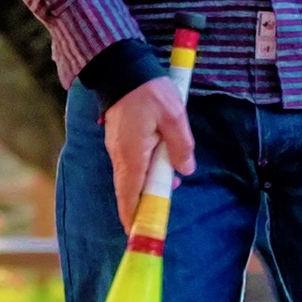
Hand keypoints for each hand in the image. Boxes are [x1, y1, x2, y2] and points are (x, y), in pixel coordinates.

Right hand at [104, 74, 194, 213]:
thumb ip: (181, 145)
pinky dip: (143, 173)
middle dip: (143, 206)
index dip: (135, 217)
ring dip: (147, 188)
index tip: (140, 233)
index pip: (130, 196)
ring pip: (130, 179)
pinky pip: (130, 165)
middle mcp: (120, 157)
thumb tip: (185, 170)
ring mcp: (117, 149)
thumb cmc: (148, 91)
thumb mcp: (174, 117)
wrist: (122, 68)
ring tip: (169, 187)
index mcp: (132, 156)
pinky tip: (160, 166)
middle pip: (128, 192)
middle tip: (158, 216)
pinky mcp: (119, 140)